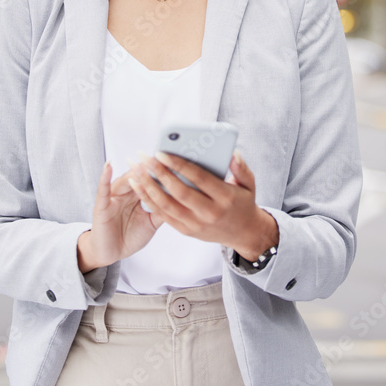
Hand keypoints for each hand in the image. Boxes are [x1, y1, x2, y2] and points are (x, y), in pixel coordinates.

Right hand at [78, 160, 164, 271]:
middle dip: (147, 168)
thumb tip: (181, 198)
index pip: (150, 181)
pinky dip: (105, 177)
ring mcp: (113, 198)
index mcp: (138, 196)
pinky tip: (109, 165)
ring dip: (132, 171)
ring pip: (124, 181)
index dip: (160, 173)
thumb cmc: (130, 237)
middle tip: (158, 158)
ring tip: (140, 163)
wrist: (111, 253)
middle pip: (138, 177)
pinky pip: (103, 189)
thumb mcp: (151, 223)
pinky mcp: (102, 206)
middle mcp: (126, 194)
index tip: (172, 162)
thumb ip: (162, 210)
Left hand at [128, 150, 277, 260]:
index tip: (162, 152)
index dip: (178, 165)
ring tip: (136, 170)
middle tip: (144, 157)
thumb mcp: (249, 183)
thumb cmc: (243, 202)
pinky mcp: (187, 231)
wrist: (244, 233)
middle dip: (159, 173)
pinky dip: (149, 201)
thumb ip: (240, 167)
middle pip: (179, 191)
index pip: (199, 178)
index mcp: (225, 197)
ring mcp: (196, 224)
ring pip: (167, 205)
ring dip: (148, 187)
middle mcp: (209, 212)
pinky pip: (163, 215)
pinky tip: (138, 187)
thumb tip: (231, 153)